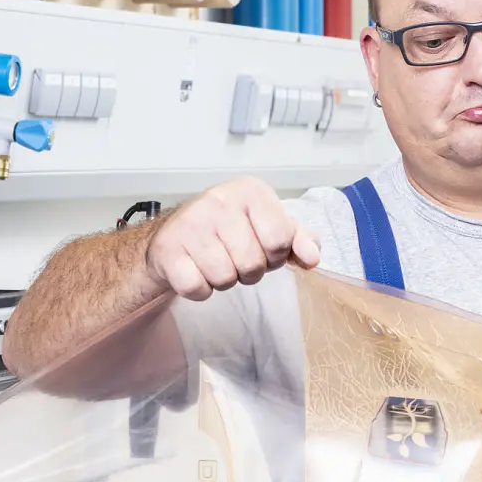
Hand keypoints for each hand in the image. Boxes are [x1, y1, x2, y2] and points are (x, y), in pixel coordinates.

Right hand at [143, 177, 320, 300]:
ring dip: (224, 280)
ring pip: (225, 278)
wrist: (176, 235)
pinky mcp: (168, 249)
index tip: (263, 248)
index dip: (275, 255)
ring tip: (215, 262)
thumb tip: (313, 257)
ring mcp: (190, 223)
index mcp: (250, 191)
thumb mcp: (270, 226)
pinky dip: (200, 289)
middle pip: (253, 263)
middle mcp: (219, 200)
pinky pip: (197, 288)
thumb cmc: (231, 231)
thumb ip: (299, 239)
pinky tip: (196, 270)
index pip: (280, 239)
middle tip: (235, 257)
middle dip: (249, 271)